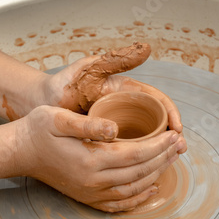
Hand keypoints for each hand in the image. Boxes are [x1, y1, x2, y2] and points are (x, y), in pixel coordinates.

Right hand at [13, 106, 183, 211]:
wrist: (20, 152)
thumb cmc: (38, 130)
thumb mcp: (58, 118)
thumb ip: (88, 124)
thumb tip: (115, 129)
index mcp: (90, 159)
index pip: (135, 153)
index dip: (158, 145)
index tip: (173, 134)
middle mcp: (93, 181)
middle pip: (139, 171)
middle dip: (163, 157)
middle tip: (180, 144)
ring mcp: (90, 192)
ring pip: (133, 188)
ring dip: (156, 174)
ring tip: (171, 159)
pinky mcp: (86, 197)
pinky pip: (118, 204)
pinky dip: (138, 198)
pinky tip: (151, 188)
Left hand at [44, 42, 185, 151]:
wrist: (40, 102)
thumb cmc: (64, 82)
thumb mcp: (90, 69)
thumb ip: (115, 59)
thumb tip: (146, 49)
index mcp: (126, 91)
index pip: (157, 101)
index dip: (170, 114)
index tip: (176, 130)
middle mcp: (124, 108)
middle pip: (156, 122)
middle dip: (170, 136)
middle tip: (179, 150)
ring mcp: (115, 124)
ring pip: (143, 138)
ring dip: (158, 149)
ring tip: (167, 161)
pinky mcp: (104, 139)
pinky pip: (126, 149)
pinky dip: (138, 158)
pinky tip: (143, 169)